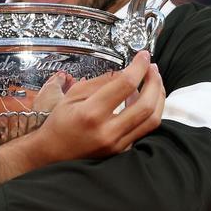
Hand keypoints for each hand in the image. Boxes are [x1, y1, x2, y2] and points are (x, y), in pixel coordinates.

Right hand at [0, 51, 164, 184]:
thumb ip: (100, 82)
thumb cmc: (60, 122)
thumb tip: (125, 72)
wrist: (52, 154)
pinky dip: (149, 111)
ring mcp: (117, 144)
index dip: (139, 66)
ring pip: (152, 120)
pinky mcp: (122, 151)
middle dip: (155, 82)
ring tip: (152, 82)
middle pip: (146, 104)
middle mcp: (107, 131)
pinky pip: (145, 129)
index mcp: (92, 113)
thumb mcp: (73, 95)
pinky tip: (143, 100)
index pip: (125, 84)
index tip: (144, 55)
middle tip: (153, 68)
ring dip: (158, 97)